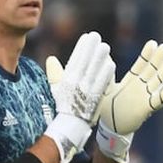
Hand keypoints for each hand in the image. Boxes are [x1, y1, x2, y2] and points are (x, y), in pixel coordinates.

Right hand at [43, 31, 114, 162]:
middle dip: (90, 49)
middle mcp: (76, 84)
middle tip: (97, 37)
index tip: (87, 37)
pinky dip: (106, 75)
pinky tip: (111, 64)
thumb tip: (51, 59)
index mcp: (67, 80)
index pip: (75, 59)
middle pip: (85, 63)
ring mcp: (86, 91)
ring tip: (105, 46)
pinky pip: (101, 84)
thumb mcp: (56, 88)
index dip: (81, 48)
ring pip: (94, 72)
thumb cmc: (63, 105)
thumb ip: (55, 73)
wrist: (70, 125)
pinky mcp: (95, 99)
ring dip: (99, 59)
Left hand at [96, 40, 162, 162]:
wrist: (110, 127)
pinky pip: (156, 101)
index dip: (147, 54)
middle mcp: (140, 87)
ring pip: (157, 83)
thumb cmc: (107, 107)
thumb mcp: (104, 88)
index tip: (153, 43)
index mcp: (131, 80)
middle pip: (152, 71)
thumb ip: (105, 74)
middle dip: (159, 60)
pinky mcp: (146, 109)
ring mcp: (145, 97)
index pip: (141, 64)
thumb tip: (101, 56)